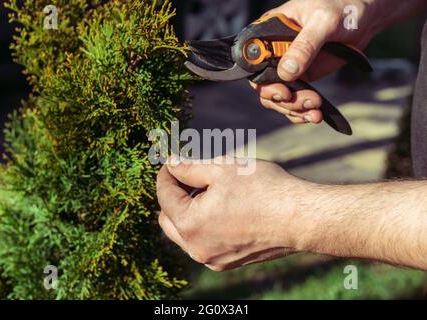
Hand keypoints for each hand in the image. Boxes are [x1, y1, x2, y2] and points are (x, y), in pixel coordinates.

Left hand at [156, 157, 308, 271]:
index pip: (165, 195)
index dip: (166, 174)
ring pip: (185, 233)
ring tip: (207, 190)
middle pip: (169, 219)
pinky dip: (204, 225)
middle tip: (188, 176)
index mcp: (190, 224)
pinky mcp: (227, 262)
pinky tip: (221, 207)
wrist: (300, 218)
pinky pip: (204, 242)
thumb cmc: (263, 189)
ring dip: (188, 211)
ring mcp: (212, 258)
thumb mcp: (221, 169)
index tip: (172, 161)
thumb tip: (170, 163)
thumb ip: (188, 168)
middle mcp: (197, 248)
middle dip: (173, 196)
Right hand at [251, 0, 378, 124]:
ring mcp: (287, 68)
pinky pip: (294, 101)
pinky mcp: (302, 79)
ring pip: (278, 98)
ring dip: (294, 109)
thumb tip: (286, 72)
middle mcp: (274, 53)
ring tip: (315, 110)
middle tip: (304, 102)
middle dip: (282, 100)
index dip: (263, 81)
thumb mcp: (323, 21)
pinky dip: (302, 113)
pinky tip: (315, 115)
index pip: (253, 62)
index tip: (283, 91)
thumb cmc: (341, 8)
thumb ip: (305, 46)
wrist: (364, 18)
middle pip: (263, 86)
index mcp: (269, 33)